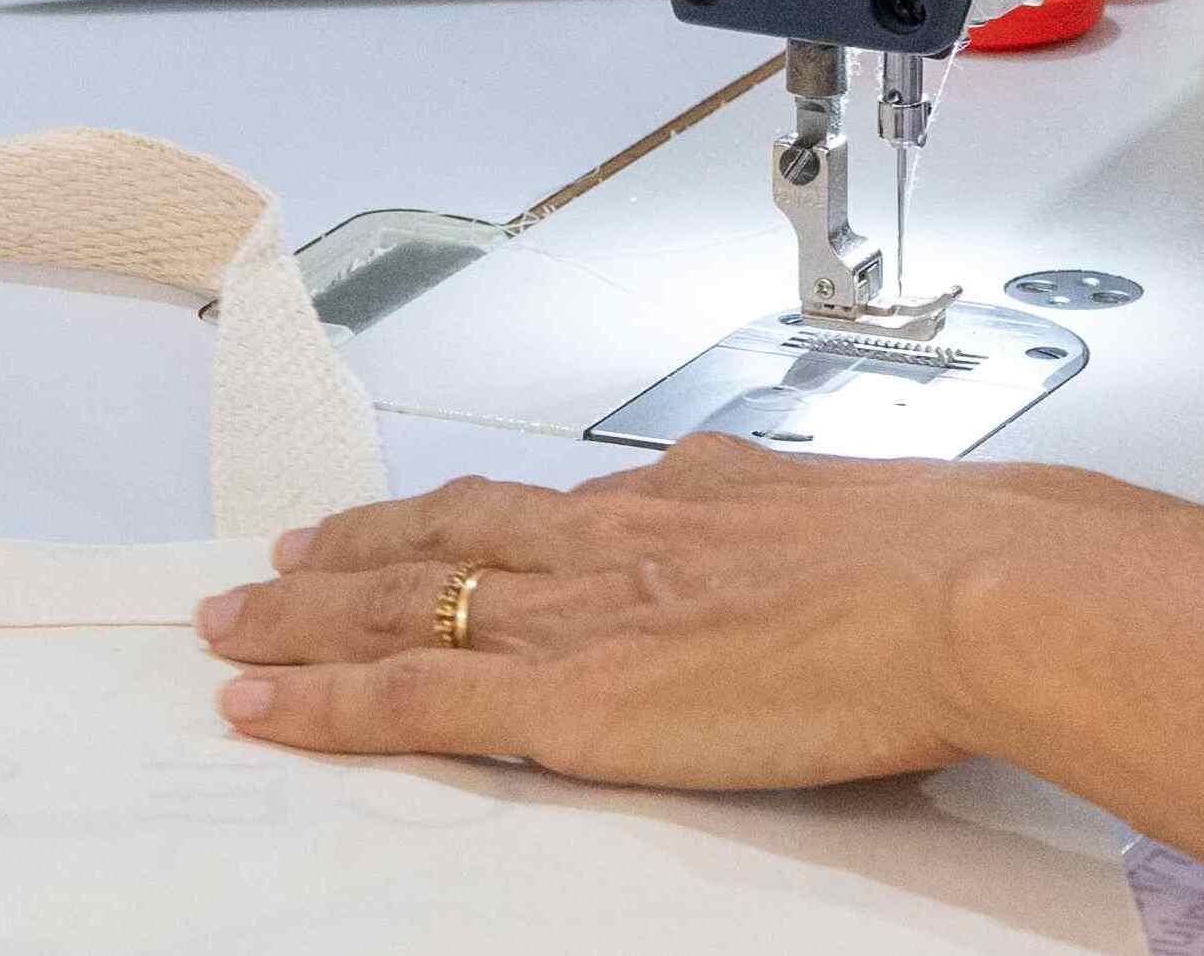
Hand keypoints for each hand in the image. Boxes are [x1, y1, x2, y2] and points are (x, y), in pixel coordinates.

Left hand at [202, 442, 1203, 784]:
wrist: (964, 590)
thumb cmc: (947, 564)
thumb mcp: (859, 510)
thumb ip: (791, 511)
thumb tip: (770, 494)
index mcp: (687, 498)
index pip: (540, 506)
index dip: (460, 516)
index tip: (415, 519)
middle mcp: (610, 540)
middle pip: (442, 538)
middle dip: (352, 553)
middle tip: (280, 562)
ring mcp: (575, 618)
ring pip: (398, 606)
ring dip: (305, 618)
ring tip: (239, 625)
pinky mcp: (560, 700)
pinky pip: (405, 702)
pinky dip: (321, 705)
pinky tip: (262, 708)